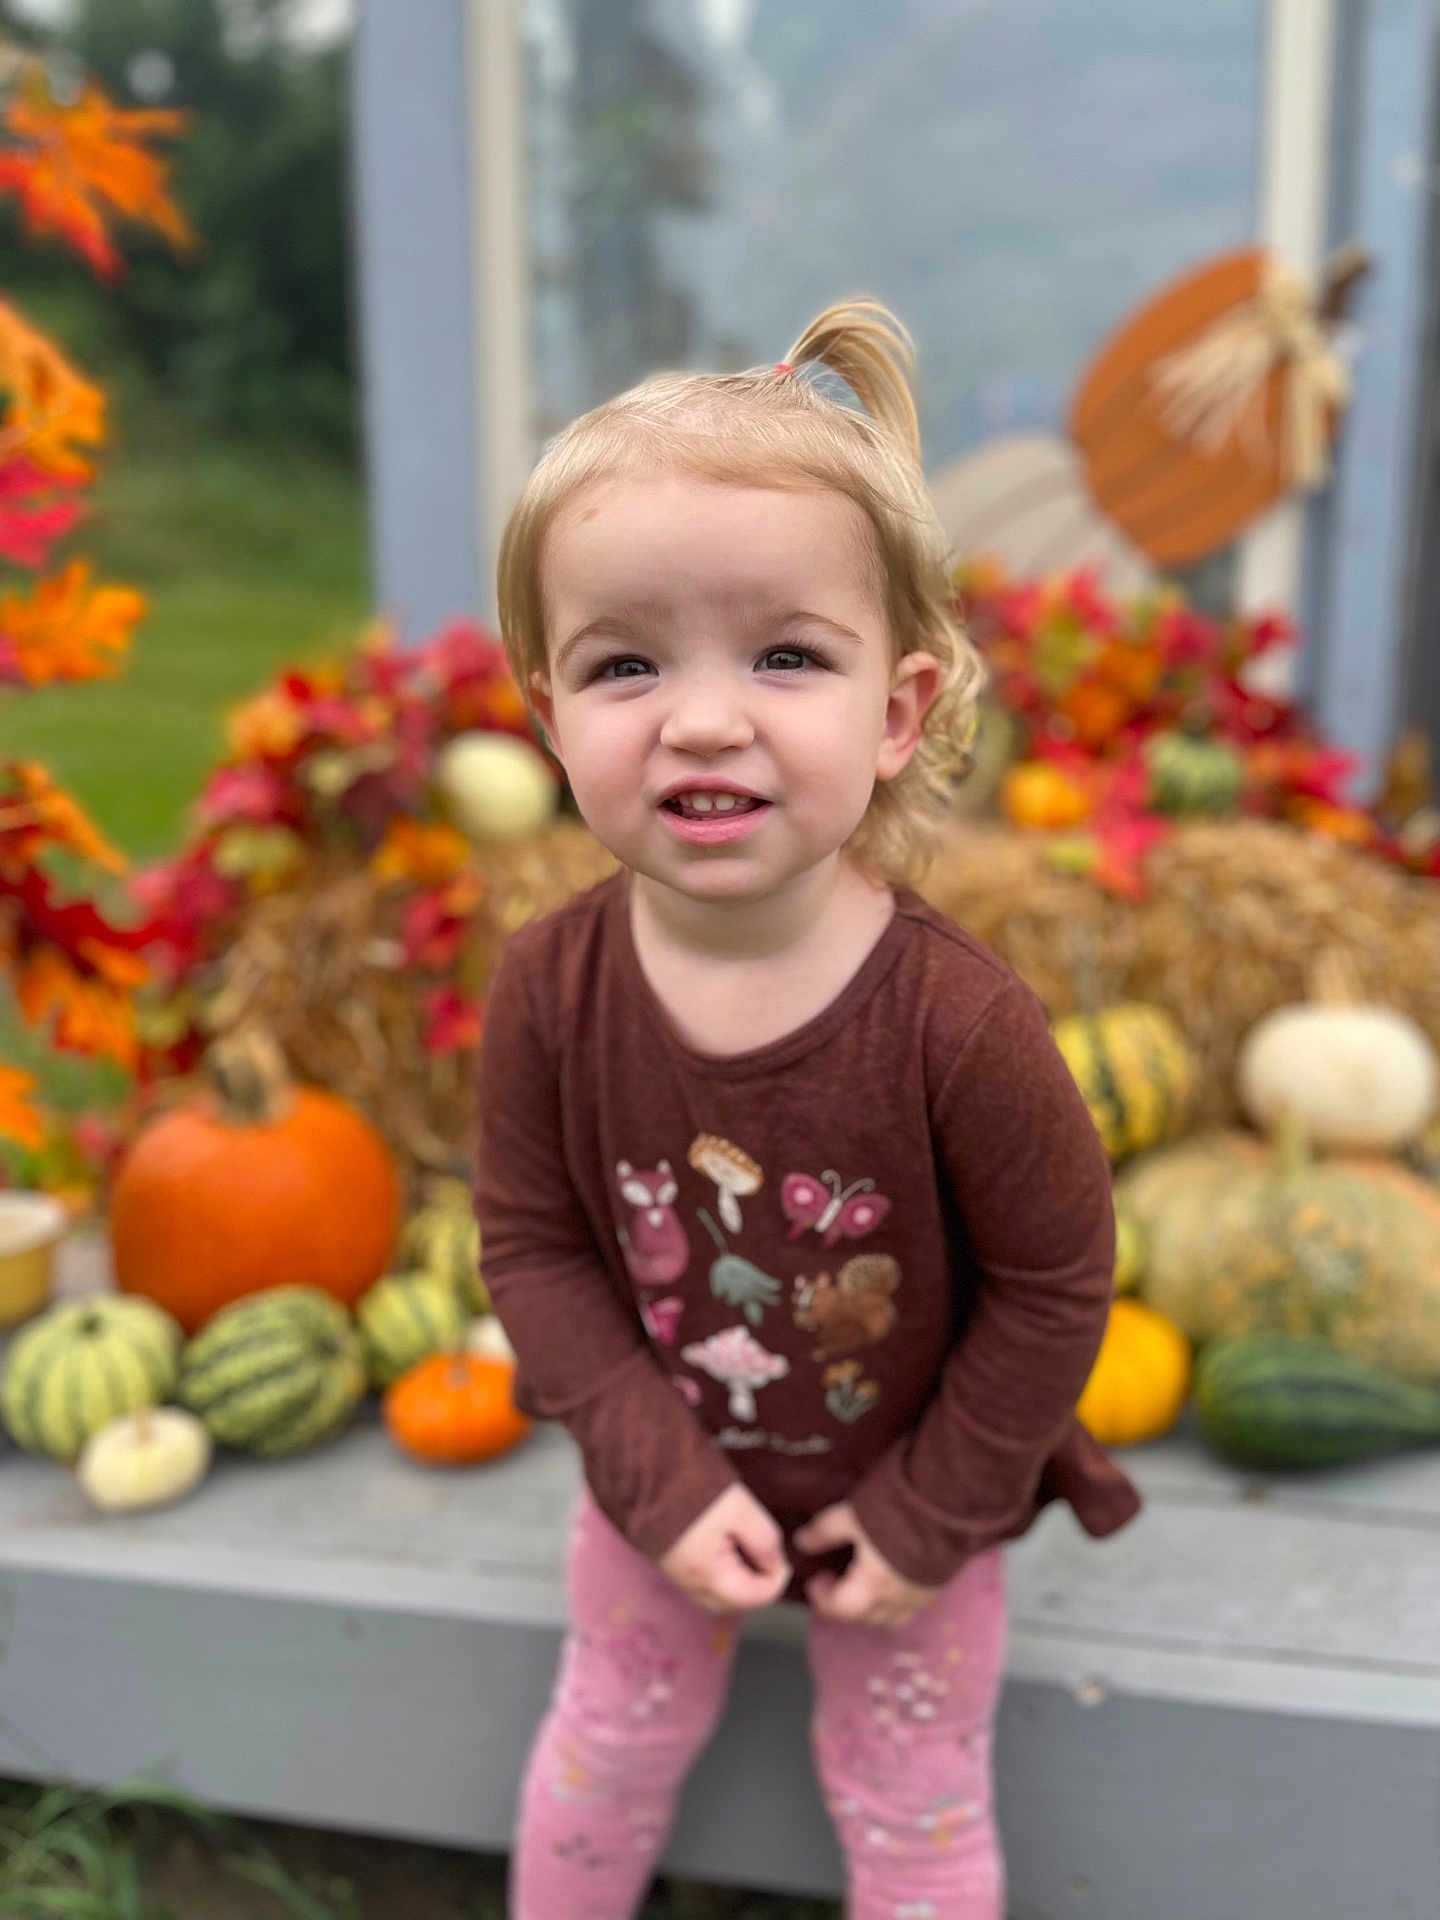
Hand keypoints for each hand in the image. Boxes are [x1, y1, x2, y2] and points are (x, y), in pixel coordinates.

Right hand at [659, 1483, 790, 1613]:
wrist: (643, 1472)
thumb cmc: (693, 1490)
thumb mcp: (741, 1510)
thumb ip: (765, 1541)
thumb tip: (775, 1564)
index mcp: (709, 1577)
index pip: (756, 1597)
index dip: (777, 1577)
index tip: (781, 1552)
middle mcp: (690, 1584)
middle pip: (735, 1602)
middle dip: (757, 1583)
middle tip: (765, 1552)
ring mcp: (676, 1574)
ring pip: (717, 1593)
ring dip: (738, 1577)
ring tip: (744, 1544)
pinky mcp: (668, 1561)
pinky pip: (701, 1579)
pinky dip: (720, 1570)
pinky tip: (723, 1542)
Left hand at [795, 1503, 938, 1628]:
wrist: (949, 1502)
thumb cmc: (894, 1510)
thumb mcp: (851, 1516)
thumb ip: (824, 1532)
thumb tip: (801, 1543)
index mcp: (872, 1586)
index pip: (840, 1608)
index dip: (823, 1598)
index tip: (815, 1582)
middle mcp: (898, 1599)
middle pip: (866, 1618)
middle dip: (845, 1606)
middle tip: (834, 1581)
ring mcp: (921, 1595)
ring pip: (892, 1618)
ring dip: (872, 1609)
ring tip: (862, 1585)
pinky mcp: (938, 1585)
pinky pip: (912, 1607)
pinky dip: (895, 1602)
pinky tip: (892, 1579)